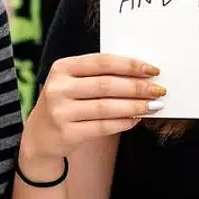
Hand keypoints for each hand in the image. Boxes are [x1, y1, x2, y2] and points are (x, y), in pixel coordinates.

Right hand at [21, 54, 163, 173]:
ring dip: (135, 106)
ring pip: (106, 107)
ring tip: (153, 106)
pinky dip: (123, 122)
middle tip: (159, 90)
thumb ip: (99, 76)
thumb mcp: (73, 83)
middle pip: (106, 85)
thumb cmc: (65, 104)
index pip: (102, 62)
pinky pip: (102, 126)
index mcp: (62, 68)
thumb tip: (141, 75)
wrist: (39, 136)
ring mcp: (60, 111)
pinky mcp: (67, 132)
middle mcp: (58, 88)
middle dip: (137, 87)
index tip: (153, 70)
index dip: (130, 65)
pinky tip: (136, 120)